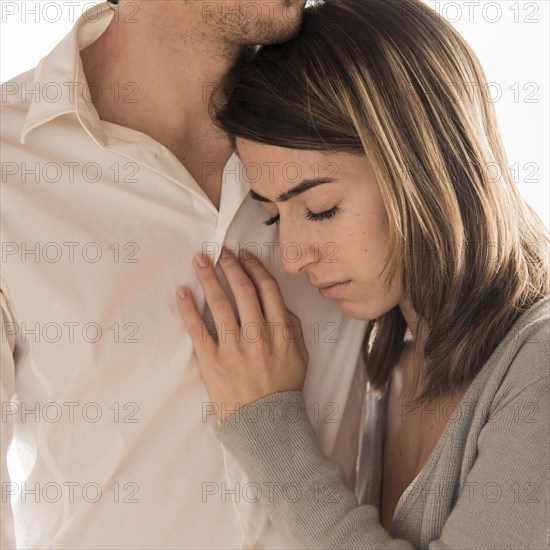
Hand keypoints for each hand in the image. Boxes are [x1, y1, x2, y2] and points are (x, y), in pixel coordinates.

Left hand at [176, 247, 308, 421]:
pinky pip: (197, 330)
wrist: (267, 423)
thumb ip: (292, 325)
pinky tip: (183, 291)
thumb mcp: (300, 354)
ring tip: (199, 260)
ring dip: (208, 277)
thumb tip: (276, 302)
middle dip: (230, 265)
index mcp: (281, 330)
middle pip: (242, 290)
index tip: (244, 256)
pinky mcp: (212, 361)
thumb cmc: (284, 387)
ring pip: (219, 303)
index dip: (254, 267)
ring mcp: (234, 348)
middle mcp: (258, 335)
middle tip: (220, 252)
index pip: (266, 289)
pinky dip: (188, 308)